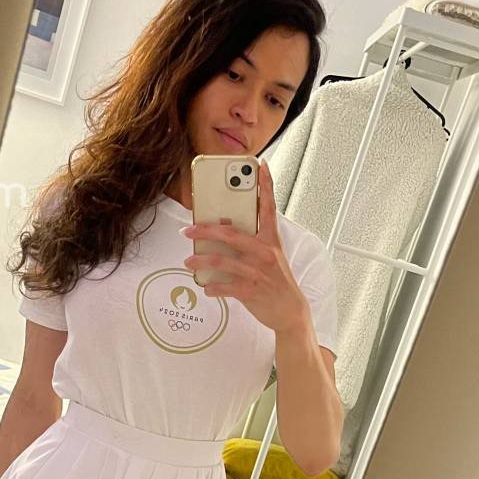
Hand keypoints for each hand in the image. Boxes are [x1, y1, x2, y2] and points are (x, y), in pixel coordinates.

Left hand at [181, 159, 310, 335]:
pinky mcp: (252, 291)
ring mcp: (258, 272)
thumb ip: (248, 241)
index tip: (261, 166)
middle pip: (231, 234)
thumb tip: (222, 224)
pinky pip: (226, 287)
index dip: (266, 185)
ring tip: (189, 262)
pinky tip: (205, 287)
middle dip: (206, 231)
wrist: (290, 311)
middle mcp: (265, 253)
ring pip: (223, 262)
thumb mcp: (268, 257)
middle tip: (188, 230)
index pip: (269, 207)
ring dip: (201, 261)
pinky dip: (212, 287)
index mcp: (271, 240)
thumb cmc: (276, 282)